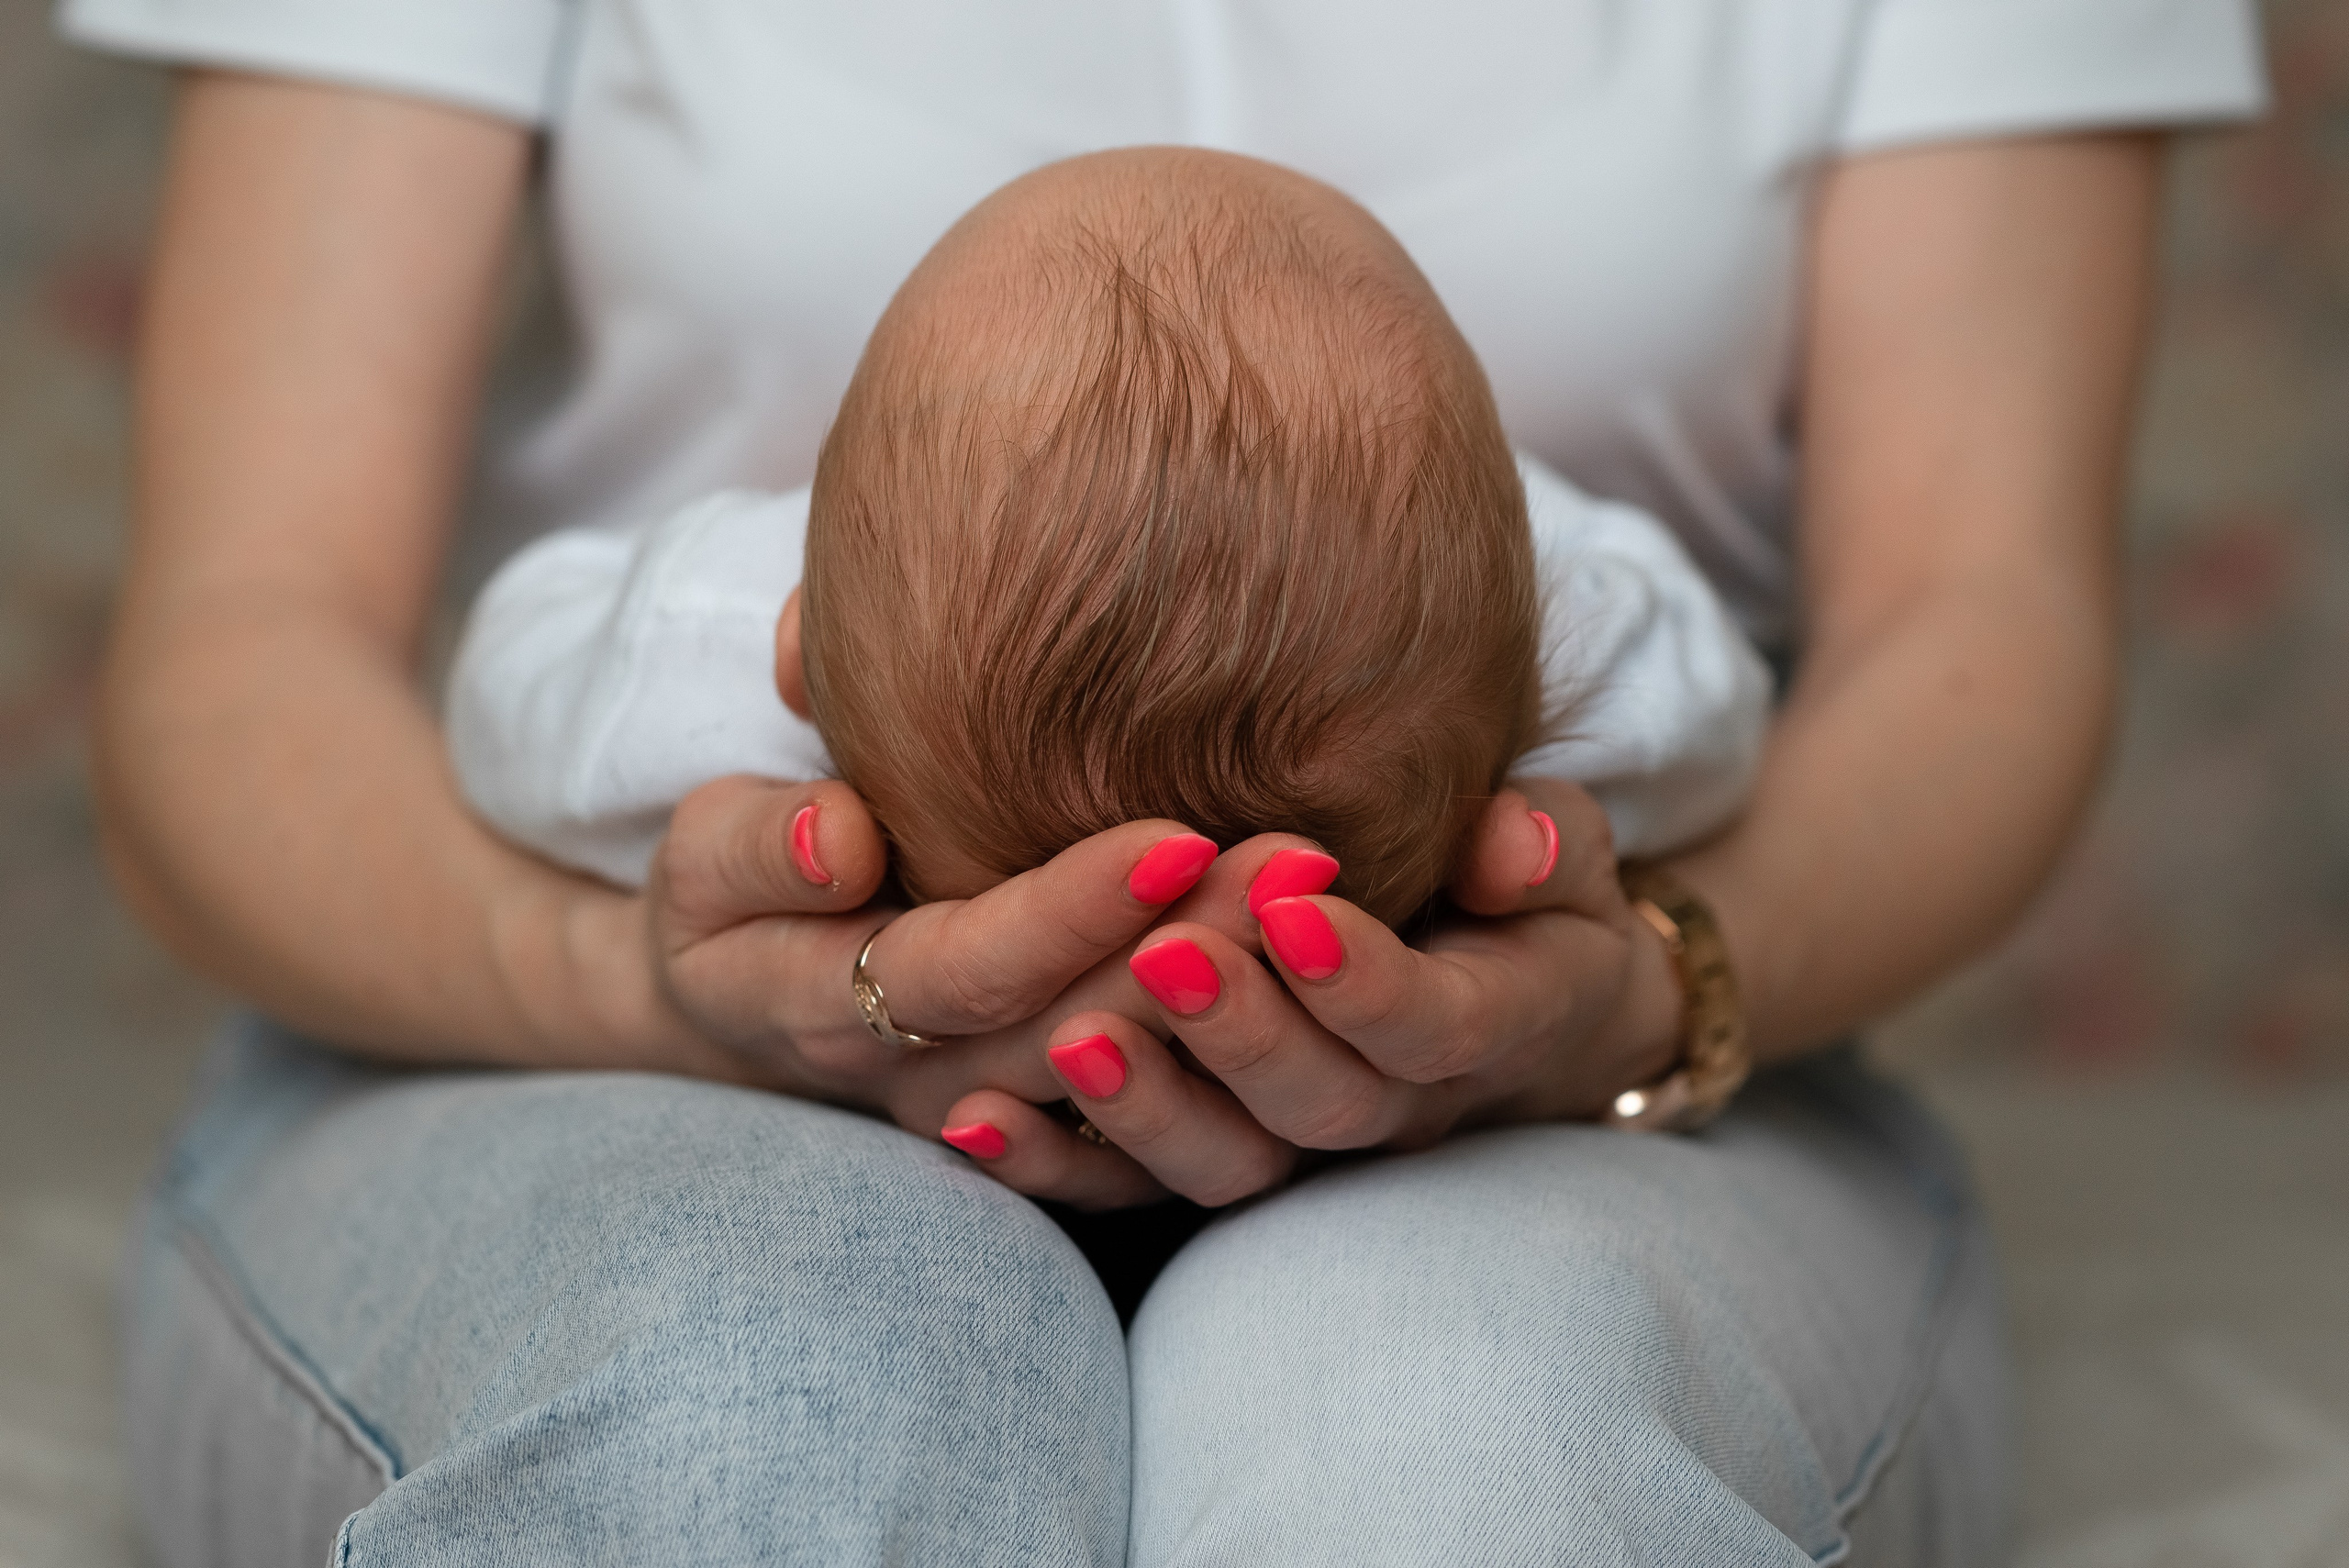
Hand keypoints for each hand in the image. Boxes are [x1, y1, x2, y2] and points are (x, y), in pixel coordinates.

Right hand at [646, 775, 1296, 1204]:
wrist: (742, 1000)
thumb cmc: (739, 895)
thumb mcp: (704, 856)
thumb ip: (756, 844)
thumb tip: (839, 840)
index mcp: (829, 1007)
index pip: (967, 969)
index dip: (1066, 912)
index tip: (1173, 835)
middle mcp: (924, 1082)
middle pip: (1078, 1028)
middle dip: (1194, 946)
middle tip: (1301, 858)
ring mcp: (993, 1118)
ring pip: (1132, 1085)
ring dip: (1233, 1006)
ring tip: (1320, 903)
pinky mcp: (1051, 1134)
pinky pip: (1149, 1146)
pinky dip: (1229, 1088)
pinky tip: (1315, 1004)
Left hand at [962, 782, 1683, 1206]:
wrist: (1522, 1012)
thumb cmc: (1533, 905)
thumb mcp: (1571, 865)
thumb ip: (1554, 844)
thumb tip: (1513, 847)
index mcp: (1488, 1027)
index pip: (1434, 1025)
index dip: (1367, 978)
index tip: (1296, 903)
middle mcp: (1395, 1107)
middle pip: (1320, 1105)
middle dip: (1240, 1035)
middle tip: (1164, 955)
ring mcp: (1303, 1144)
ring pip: (1229, 1165)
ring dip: (1147, 1110)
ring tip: (1070, 1040)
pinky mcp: (1225, 1153)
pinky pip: (1138, 1191)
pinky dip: (1058, 1166)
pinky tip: (974, 1122)